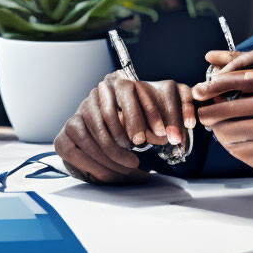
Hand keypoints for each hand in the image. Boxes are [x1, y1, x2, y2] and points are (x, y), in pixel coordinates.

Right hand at [54, 72, 195, 184]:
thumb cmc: (136, 123)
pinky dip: (97, 164)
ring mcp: (80, 109)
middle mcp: (97, 90)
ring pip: (97, 134)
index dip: (149, 113)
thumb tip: (186, 126)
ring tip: (132, 166)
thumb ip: (169, 117)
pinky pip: (80, 148)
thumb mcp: (155, 115)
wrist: (104, 130)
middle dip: (130, 137)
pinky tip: (112, 172)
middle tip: (142, 154)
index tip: (164, 134)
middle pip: (112, 114)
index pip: (132, 91)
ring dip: (115, 155)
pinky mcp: (66, 131)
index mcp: (120, 80)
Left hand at [192, 48, 252, 202]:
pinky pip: (238, 148)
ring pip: (230, 128)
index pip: (243, 77)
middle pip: (231, 105)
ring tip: (218, 129)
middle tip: (201, 113)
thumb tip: (211, 59)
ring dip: (219, 131)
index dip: (217, 83)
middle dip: (210, 110)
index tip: (202, 89)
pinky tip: (236, 144)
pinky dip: (231, 146)